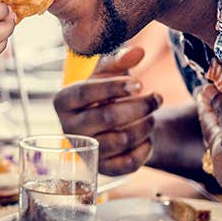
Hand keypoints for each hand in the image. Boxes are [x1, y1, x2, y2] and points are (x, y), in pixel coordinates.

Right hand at [53, 47, 160, 174]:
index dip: (114, 87)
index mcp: (63, 101)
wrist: (107, 126)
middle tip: (158, 98)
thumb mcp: (107, 73)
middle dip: (139, 106)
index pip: (86, 92)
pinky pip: (128, 162)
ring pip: (121, 140)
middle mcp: (68, 128)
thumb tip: (137, 52)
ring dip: (145, 125)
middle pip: (107, 117)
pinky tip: (148, 137)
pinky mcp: (102, 169)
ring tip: (153, 116)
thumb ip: (120, 60)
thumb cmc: (104, 94)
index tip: (139, 83)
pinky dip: (145, 148)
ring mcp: (85, 150)